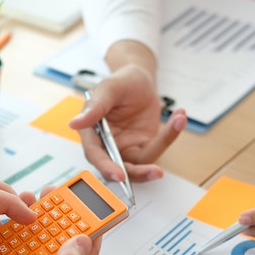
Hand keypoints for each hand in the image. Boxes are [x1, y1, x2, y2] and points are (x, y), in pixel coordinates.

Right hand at [69, 65, 186, 182]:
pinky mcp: (144, 146)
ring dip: (162, 145)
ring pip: (142, 163)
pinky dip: (170, 134)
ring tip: (177, 122)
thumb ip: (95, 107)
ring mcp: (126, 148)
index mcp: (91, 133)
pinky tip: (179, 117)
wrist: (139, 80)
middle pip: (120, 169)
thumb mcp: (108, 89)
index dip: (106, 167)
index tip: (119, 175)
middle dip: (138, 173)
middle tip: (156, 172)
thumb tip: (75, 123)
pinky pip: (158, 147)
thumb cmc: (120, 82)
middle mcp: (108, 145)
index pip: (96, 155)